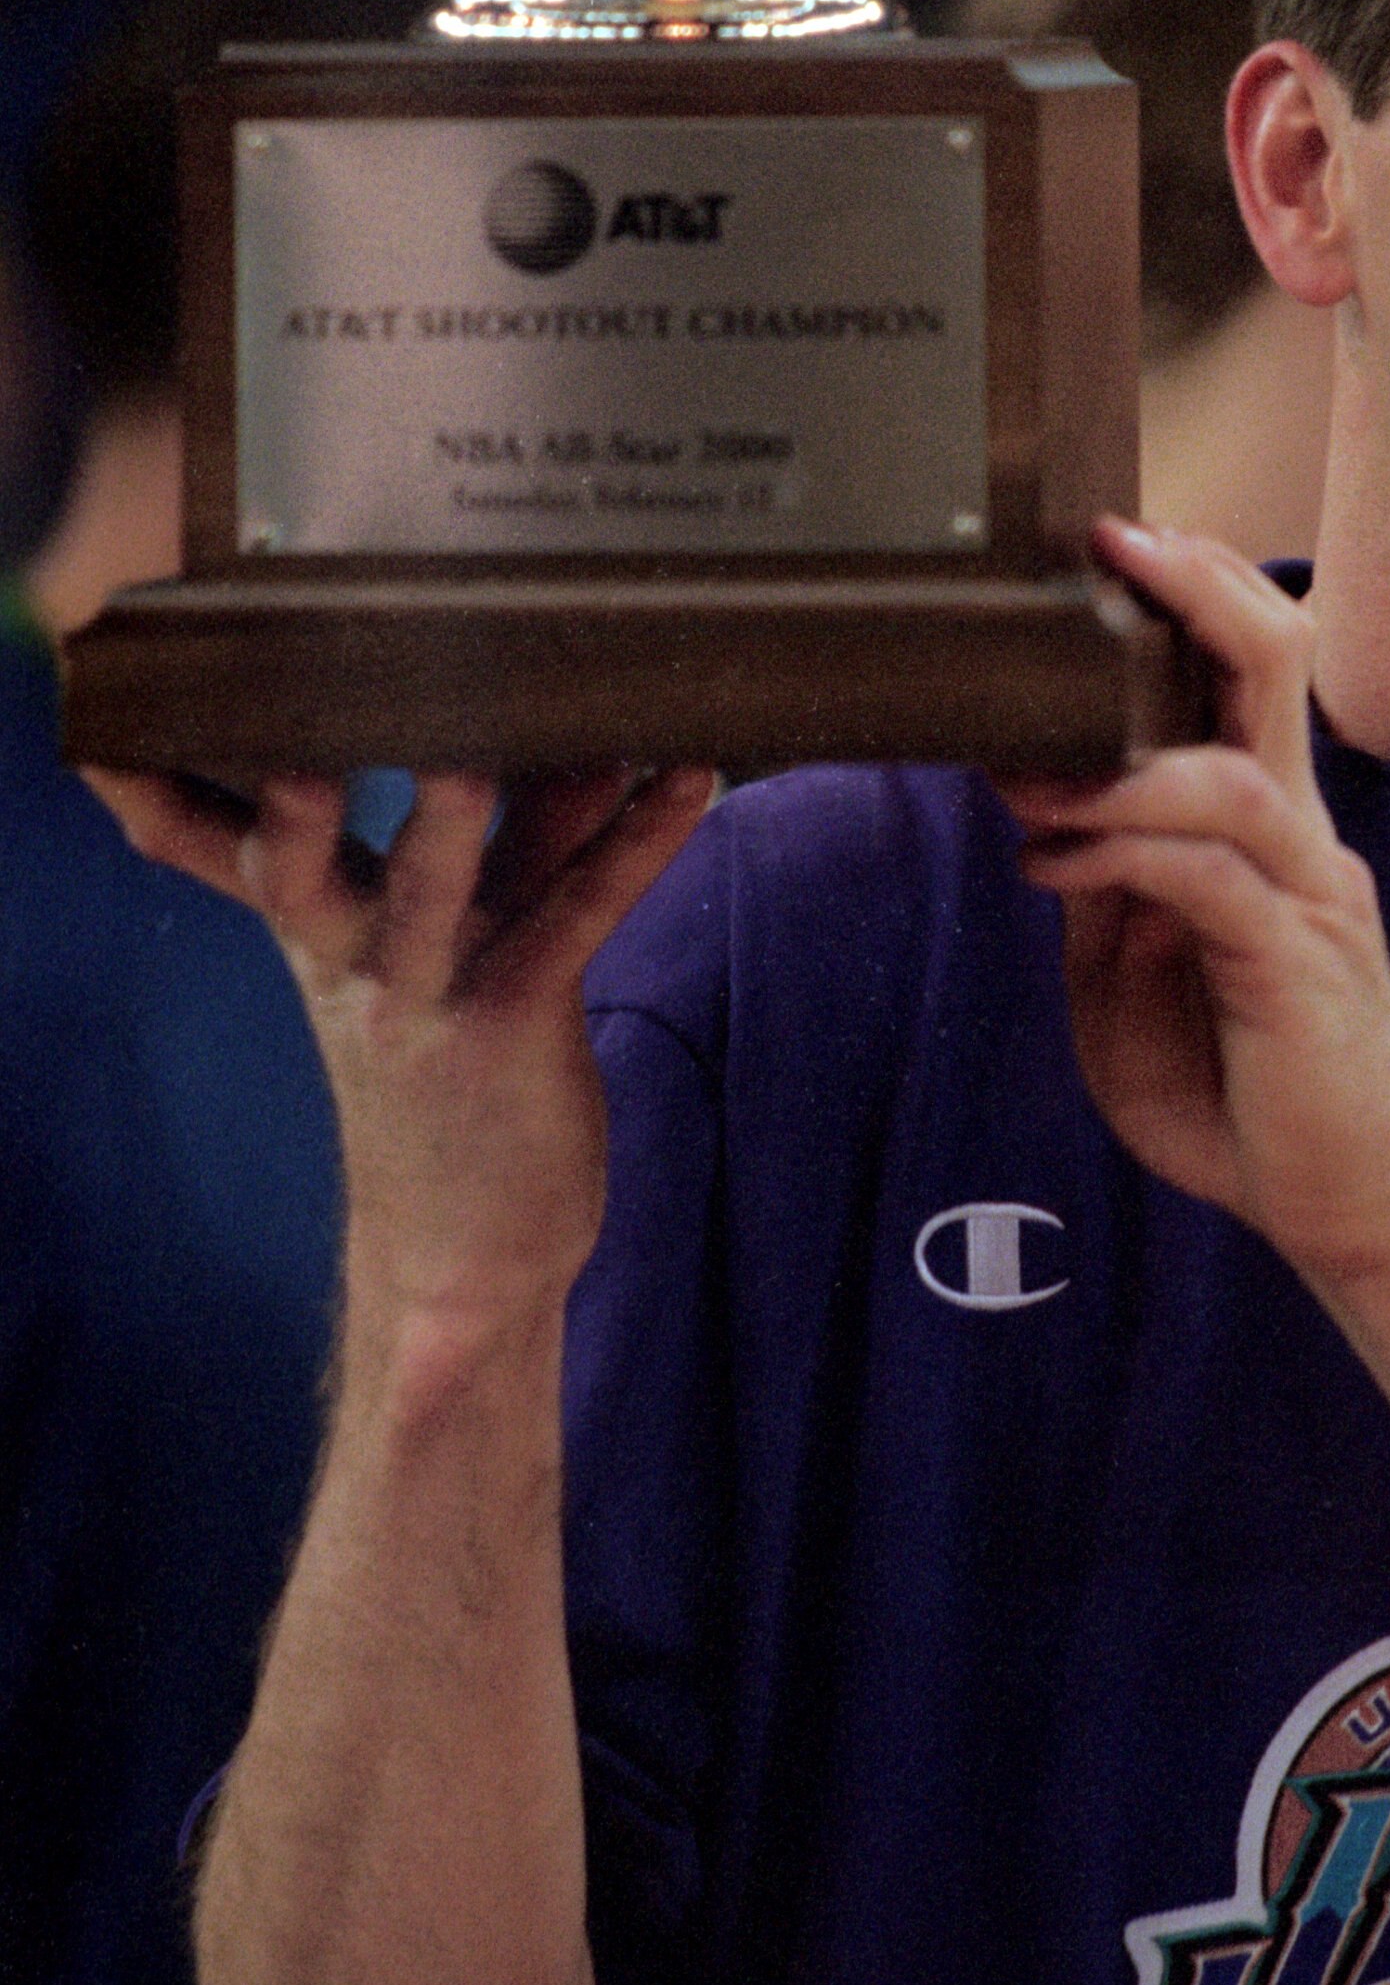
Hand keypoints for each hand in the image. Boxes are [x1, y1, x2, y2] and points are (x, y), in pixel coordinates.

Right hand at [87, 761, 712, 1330]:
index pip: (219, 855)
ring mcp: (430, 998)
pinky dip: (637, 841)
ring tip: (473, 751)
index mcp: (314, 937)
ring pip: (431, 891)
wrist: (468, 1258)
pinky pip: (577, 913)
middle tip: (287, 754)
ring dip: (452, 819)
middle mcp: (354, 962)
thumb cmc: (455, 1081)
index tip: (106, 739)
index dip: (156, 801)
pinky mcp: (520, 1021)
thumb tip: (559, 726)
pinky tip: (689, 778)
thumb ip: (501, 839)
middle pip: (298, 875)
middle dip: (290, 816)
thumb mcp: (446, 950)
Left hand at [1006, 521, 1389, 1287]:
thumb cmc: (1253, 1100)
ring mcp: (1311, 893)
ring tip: (1025, 776)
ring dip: (1117, 763)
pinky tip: (1051, 864)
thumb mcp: (1137, 990)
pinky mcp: (1298, 964)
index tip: (1111, 550)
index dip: (1195, 596)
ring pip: (1236, 770)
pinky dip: (1122, 854)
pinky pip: (1208, 877)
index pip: (1252, 670)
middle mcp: (1305, 835)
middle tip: (1111, 545)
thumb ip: (1107, 902)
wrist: (1352, 1213)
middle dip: (1196, 589)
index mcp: (1275, 827)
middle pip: (1276, 662)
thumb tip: (1047, 825)